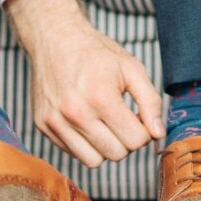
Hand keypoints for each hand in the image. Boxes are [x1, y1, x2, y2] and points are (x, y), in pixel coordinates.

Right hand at [5, 0, 164, 166]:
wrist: (55, 38)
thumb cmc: (97, 53)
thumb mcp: (131, 68)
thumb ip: (150, 101)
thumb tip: (158, 133)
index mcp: (101, 97)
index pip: (135, 141)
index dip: (143, 131)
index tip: (137, 116)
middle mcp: (75, 113)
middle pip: (116, 155)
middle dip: (126, 140)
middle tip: (122, 119)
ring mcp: (56, 122)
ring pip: (94, 161)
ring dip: (105, 147)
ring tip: (104, 123)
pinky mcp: (43, 126)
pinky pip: (73, 153)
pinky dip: (84, 143)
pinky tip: (86, 120)